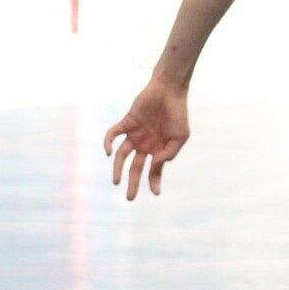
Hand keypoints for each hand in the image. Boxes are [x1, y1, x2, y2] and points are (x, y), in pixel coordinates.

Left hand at [104, 80, 189, 200]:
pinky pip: (113, 134)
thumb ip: (169, 153)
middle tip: (130, 198)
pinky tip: (108, 153)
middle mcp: (145, 144)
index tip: (156, 193)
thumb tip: (154, 164)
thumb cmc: (178, 113)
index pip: (154, 170)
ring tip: (116, 182)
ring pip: (121, 155)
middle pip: (136, 167)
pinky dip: (108, 143)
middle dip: (133, 183)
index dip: (155, 182)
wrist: (170, 90)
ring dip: (118, 169)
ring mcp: (135, 134)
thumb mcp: (181, 137)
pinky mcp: (127, 122)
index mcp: (159, 149)